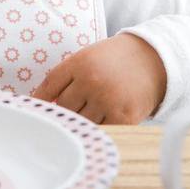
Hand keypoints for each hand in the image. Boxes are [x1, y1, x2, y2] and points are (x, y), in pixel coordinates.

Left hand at [31, 33, 166, 123]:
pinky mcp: (125, 118)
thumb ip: (65, 78)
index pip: (49, 88)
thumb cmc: (114, 60)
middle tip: (69, 113)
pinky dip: (99, 129)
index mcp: (79, 63)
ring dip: (82, 122)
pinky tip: (103, 122)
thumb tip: (43, 106)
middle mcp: (92, 81)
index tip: (34, 111)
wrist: (155, 59)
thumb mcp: (87, 58)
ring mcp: (108, 101)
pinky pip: (102, 131)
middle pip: (64, 108)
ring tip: (91, 114)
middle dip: (65, 111)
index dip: (39, 102)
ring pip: (81, 122)